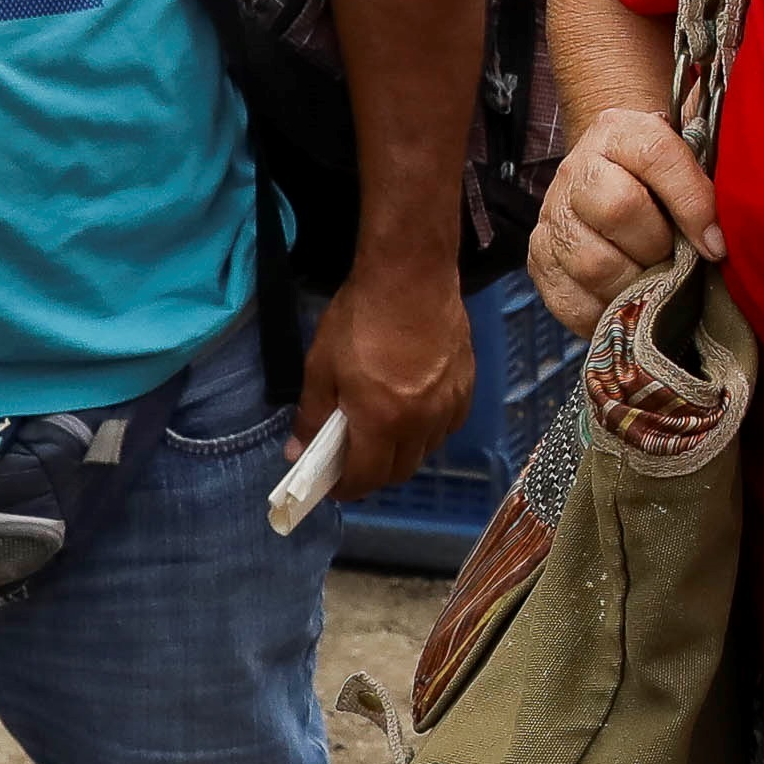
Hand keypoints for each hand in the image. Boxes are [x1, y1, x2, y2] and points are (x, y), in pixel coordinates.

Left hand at [300, 253, 476, 497]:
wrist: (411, 274)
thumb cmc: (359, 318)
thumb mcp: (321, 366)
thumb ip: (311, 415)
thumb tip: (297, 452)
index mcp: (382, 421)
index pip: (367, 478)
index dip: (347, 489)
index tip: (333, 485)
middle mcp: (421, 422)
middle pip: (400, 471)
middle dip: (375, 475)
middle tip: (353, 460)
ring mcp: (449, 405)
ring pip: (426, 450)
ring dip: (403, 452)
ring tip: (382, 432)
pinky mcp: (466, 386)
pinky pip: (447, 425)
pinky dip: (428, 430)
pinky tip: (412, 411)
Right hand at [532, 106, 718, 331]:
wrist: (613, 179)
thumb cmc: (667, 179)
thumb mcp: (692, 157)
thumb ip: (716, 169)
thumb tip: (736, 216)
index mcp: (619, 131)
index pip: (657, 156)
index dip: (693, 204)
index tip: (716, 245)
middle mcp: (578, 168)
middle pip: (617, 208)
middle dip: (658, 246)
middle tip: (674, 259)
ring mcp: (552, 215)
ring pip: (593, 262)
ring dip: (634, 284)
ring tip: (652, 283)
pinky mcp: (539, 259)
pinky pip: (571, 300)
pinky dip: (606, 313)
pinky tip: (627, 306)